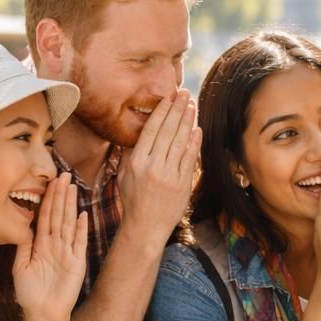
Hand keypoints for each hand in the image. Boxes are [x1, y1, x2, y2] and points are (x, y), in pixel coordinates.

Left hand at [12, 176, 87, 320]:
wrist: (42, 315)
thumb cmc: (30, 295)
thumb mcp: (20, 267)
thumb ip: (23, 246)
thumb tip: (23, 226)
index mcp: (41, 245)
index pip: (45, 217)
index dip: (47, 199)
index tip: (49, 182)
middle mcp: (56, 245)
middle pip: (58, 215)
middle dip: (60, 195)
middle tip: (64, 175)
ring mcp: (68, 253)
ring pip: (69, 224)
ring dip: (70, 205)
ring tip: (72, 187)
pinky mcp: (77, 263)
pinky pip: (79, 243)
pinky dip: (81, 229)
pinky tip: (82, 214)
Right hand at [117, 89, 198, 245]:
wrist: (145, 227)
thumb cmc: (132, 199)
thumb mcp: (123, 175)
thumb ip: (130, 153)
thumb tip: (139, 132)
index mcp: (136, 162)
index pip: (151, 130)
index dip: (161, 112)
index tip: (168, 98)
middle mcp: (152, 166)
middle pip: (168, 131)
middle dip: (177, 110)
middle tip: (184, 94)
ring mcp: (169, 175)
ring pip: (181, 141)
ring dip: (188, 121)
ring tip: (192, 106)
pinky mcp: (182, 184)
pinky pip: (190, 158)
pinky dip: (194, 142)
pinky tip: (197, 129)